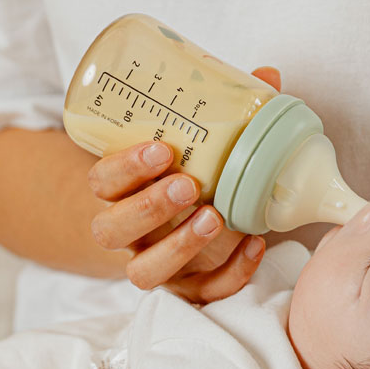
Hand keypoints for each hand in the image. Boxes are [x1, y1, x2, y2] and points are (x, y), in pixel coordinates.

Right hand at [87, 66, 281, 303]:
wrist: (186, 224)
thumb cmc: (192, 174)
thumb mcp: (202, 144)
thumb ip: (229, 113)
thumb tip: (268, 75)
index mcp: (120, 191)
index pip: (101, 182)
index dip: (124, 168)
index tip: (161, 149)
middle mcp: (128, 231)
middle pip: (110, 229)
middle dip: (147, 207)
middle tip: (188, 185)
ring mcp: (153, 262)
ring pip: (142, 272)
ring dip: (176, 247)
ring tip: (214, 217)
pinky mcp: (187, 289)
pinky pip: (201, 294)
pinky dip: (230, 273)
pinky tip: (255, 244)